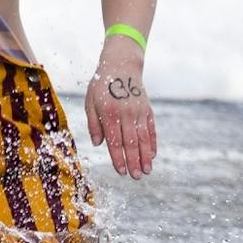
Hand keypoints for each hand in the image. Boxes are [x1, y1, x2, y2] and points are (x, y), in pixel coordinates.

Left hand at [85, 48, 156, 179]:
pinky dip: (152, 142)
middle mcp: (126, 113)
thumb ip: (94, 124)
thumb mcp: (90, 102)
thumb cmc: (100, 86)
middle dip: (134, 161)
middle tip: (137, 177)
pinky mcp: (147, 109)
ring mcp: (139, 111)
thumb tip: (98, 144)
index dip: (118, 158)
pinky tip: (152, 155)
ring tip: (147, 171)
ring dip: (145, 156)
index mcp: (110, 113)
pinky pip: (151, 128)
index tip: (122, 172)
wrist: (121, 65)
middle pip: (131, 142)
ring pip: (143, 137)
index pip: (115, 141)